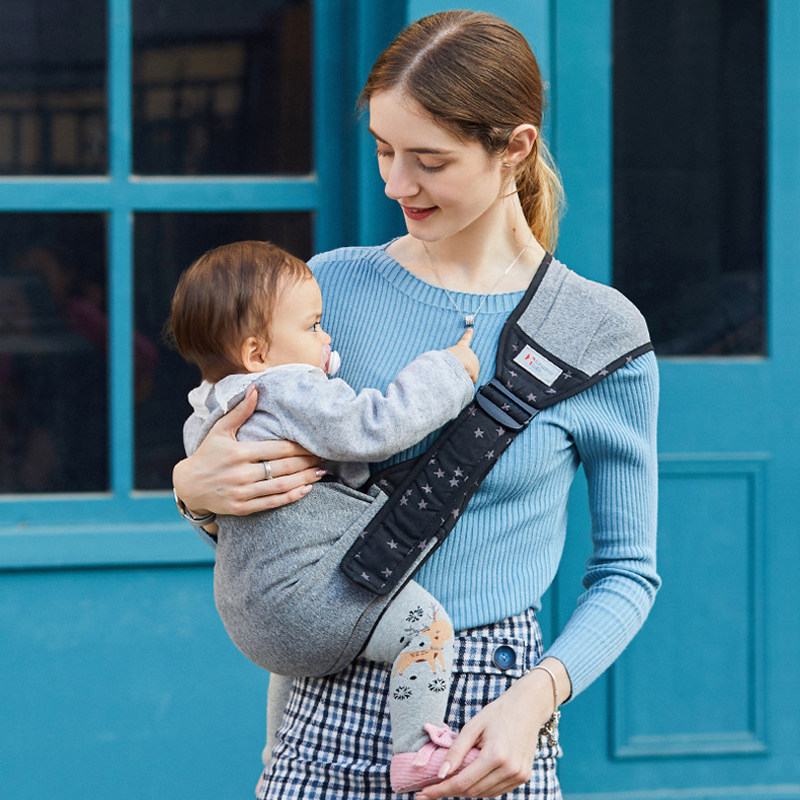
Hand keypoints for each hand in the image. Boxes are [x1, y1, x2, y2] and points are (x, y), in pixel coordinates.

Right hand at [172, 386, 324, 517]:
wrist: (188, 486)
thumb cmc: (207, 454)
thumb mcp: (220, 430)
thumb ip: (241, 411)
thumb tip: (256, 388)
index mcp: (238, 452)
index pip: (277, 449)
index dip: (299, 447)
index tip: (315, 443)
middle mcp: (241, 473)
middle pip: (283, 467)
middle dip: (307, 462)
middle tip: (324, 457)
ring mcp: (242, 492)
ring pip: (281, 486)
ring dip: (304, 479)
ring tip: (322, 472)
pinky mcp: (242, 508)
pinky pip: (272, 503)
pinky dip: (291, 496)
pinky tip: (307, 489)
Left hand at [416, 658, 569, 799]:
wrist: (527, 708)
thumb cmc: (498, 713)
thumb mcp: (473, 726)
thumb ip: (456, 751)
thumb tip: (441, 774)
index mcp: (496, 755)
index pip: (462, 783)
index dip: (440, 790)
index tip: (423, 794)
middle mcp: (509, 769)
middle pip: (472, 791)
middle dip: (450, 790)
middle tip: (433, 786)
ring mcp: (518, 776)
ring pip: (484, 794)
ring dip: (466, 790)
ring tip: (452, 779)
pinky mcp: (523, 777)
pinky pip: (496, 791)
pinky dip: (482, 788)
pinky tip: (473, 777)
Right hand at [447, 328, 479, 382]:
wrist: (451, 364)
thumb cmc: (445, 360)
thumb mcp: (445, 356)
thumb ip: (448, 357)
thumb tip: (445, 363)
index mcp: (460, 347)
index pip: (465, 339)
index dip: (468, 334)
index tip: (471, 330)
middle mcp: (469, 352)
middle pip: (469, 361)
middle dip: (466, 367)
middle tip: (458, 370)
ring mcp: (473, 361)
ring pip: (470, 371)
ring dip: (465, 375)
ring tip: (457, 375)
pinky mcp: (475, 370)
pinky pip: (472, 379)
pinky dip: (468, 381)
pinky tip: (463, 380)